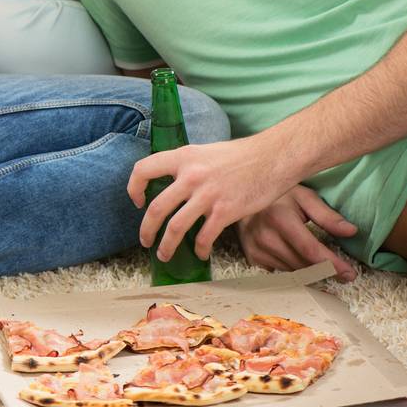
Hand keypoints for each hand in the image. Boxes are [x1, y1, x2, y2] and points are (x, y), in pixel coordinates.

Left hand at [128, 133, 299, 262]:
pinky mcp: (225, 211)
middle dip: (146, 229)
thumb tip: (172, 184)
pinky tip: (200, 253)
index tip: (138, 202)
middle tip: (145, 241)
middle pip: (156, 208)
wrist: (272, 158)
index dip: (134, 188)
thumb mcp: (204, 151)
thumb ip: (186, 166)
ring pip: (175, 227)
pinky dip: (199, 249)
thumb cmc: (240, 155)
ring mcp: (207, 195)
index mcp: (182, 157)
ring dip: (166, 246)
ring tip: (164, 254)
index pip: (143, 170)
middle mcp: (191, 176)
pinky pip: (204, 237)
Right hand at [236, 185, 359, 281]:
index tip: (350, 274)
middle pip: (304, 266)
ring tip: (324, 267)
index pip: (311, 251)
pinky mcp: (252, 258)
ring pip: (293, 272)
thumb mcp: (303, 197)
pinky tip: (303, 266)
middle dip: (327, 271)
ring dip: (312, 272)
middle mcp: (265, 237)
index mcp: (280, 219)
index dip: (332, 265)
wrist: (240, 198)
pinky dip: (295, 272)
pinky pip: (280, 273)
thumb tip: (352, 232)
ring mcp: (256, 250)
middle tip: (344, 273)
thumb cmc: (277, 196)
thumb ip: (327, 215)